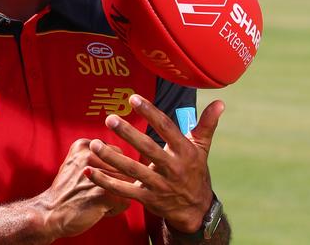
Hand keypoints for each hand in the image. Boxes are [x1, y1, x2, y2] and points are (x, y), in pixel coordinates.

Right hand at [34, 138, 130, 239]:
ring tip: (95, 199)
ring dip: (116, 196)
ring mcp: (98, 172)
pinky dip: (114, 210)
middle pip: (125, 168)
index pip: (117, 153)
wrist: (50, 213)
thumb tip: (132, 163)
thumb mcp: (78, 163)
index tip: (92, 180)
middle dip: (115, 183)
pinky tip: (96, 209)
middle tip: (93, 191)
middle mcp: (91, 154)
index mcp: (84, 144)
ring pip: (127, 185)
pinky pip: (125, 201)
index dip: (111, 170)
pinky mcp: (104, 193)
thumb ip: (100, 157)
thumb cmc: (68, 191)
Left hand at [83, 95, 224, 232]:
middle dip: (128, 134)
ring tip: (95, 145)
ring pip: (132, 171)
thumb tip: (220, 103)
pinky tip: (89, 171)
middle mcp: (172, 168)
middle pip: (148, 148)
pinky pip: (123, 190)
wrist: (196, 210)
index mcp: (184, 152)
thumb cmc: (195, 172)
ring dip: (112, 158)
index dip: (150, 112)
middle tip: (110, 119)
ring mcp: (159, 185)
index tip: (133, 98)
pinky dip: (105, 181)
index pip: (166, 128)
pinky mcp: (147, 199)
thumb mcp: (202, 148)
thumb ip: (206, 125)